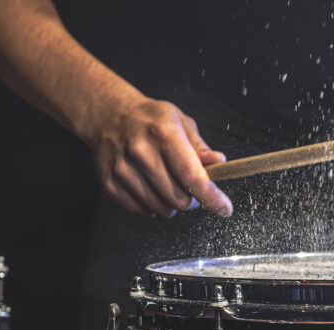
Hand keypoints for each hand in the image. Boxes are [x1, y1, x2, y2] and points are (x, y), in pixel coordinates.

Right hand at [85, 96, 231, 217]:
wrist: (109, 115)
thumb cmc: (149, 119)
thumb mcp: (180, 122)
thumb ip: (200, 147)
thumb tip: (219, 163)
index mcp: (164, 133)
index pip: (192, 176)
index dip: (212, 197)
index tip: (224, 208)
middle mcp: (141, 151)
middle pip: (179, 199)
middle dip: (192, 200)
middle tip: (190, 188)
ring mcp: (123, 168)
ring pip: (161, 208)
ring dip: (171, 204)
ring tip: (168, 185)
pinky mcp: (110, 182)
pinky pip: (140, 210)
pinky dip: (151, 206)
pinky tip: (151, 189)